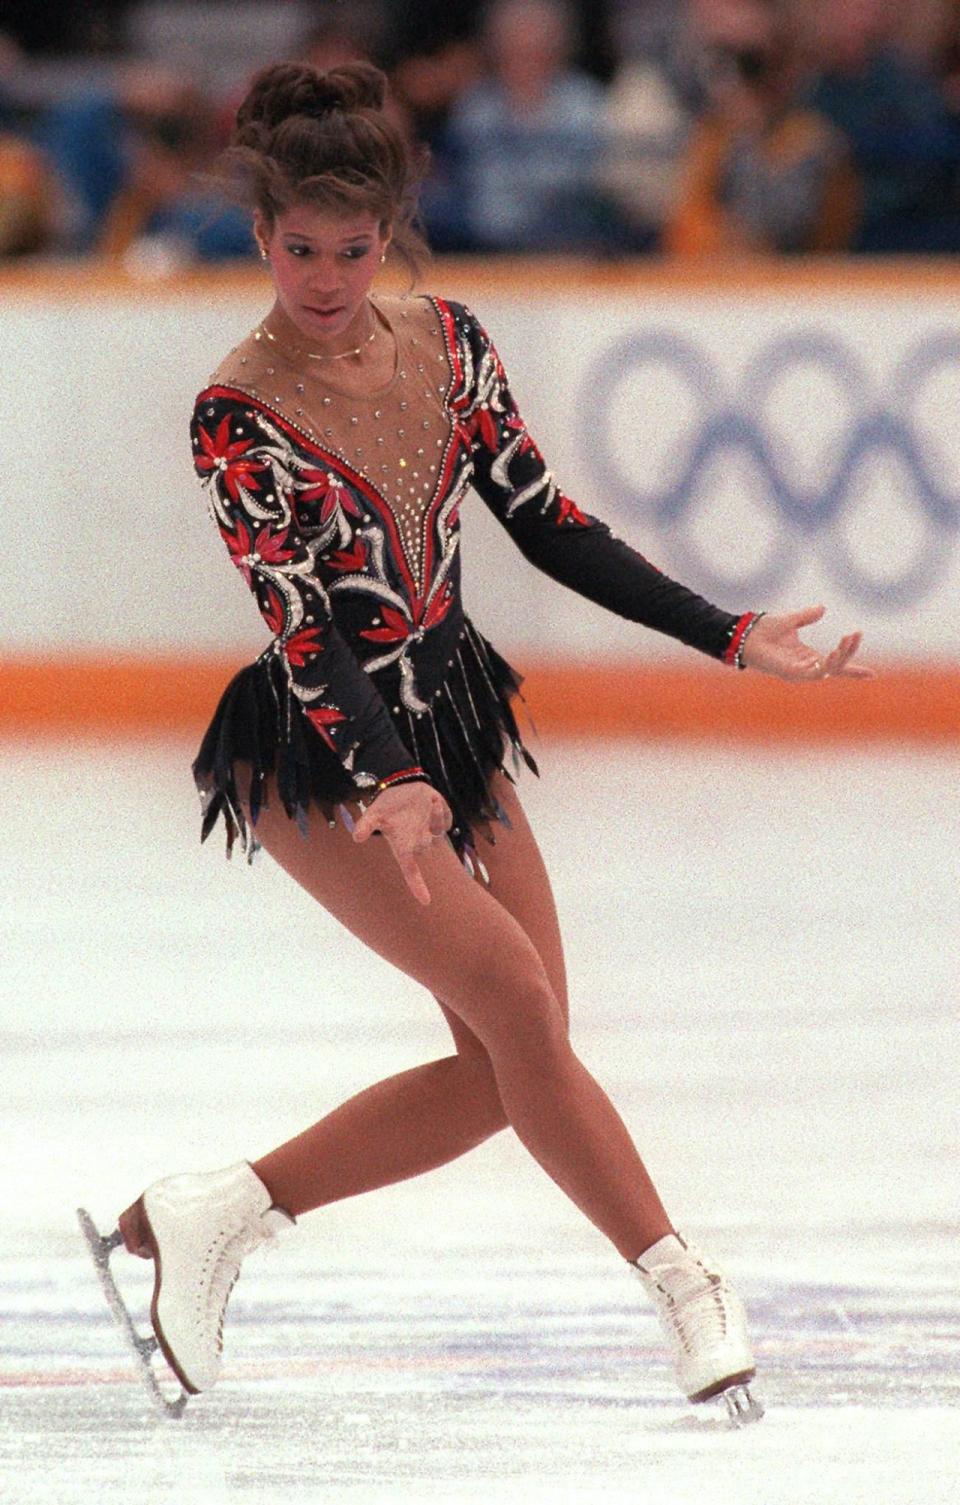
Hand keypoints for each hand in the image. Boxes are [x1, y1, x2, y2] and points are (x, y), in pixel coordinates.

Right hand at [352, 781, 451, 903]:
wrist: (402, 789)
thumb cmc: (387, 808)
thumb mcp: (374, 814)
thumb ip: (365, 825)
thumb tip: (356, 837)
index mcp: (403, 846)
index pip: (410, 871)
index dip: (417, 886)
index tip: (425, 902)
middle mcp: (419, 842)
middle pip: (425, 847)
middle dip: (422, 836)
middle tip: (414, 821)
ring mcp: (431, 831)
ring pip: (438, 831)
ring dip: (435, 818)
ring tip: (431, 803)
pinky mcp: (441, 819)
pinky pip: (446, 820)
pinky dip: (441, 811)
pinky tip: (433, 801)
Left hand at [740, 605, 874, 681]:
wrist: (743, 635)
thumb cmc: (761, 631)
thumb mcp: (790, 621)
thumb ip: (806, 616)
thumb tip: (822, 608)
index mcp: (807, 657)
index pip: (835, 666)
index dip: (853, 670)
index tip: (873, 675)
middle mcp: (806, 667)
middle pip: (837, 665)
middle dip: (849, 651)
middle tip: (856, 634)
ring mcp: (799, 672)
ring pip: (829, 669)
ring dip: (840, 656)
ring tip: (847, 639)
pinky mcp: (791, 673)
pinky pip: (814, 672)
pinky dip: (826, 665)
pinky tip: (833, 653)